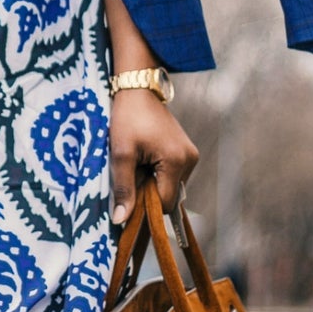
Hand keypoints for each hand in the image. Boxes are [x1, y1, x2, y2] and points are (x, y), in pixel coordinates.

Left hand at [109, 88, 198, 225]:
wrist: (138, 90)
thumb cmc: (128, 119)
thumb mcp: (121, 154)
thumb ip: (123, 189)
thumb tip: (121, 220)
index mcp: (177, 162)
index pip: (165, 203)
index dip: (146, 206)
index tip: (128, 198)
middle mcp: (190, 160)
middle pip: (170, 196)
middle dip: (148, 193)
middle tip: (131, 174)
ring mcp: (191, 155)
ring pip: (171, 186)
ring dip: (152, 183)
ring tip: (137, 164)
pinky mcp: (187, 152)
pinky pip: (173, 175)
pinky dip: (158, 174)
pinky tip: (145, 160)